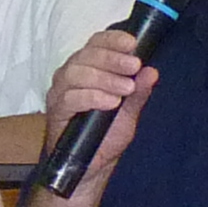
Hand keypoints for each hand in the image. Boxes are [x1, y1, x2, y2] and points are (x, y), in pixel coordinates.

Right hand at [39, 24, 158, 190]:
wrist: (93, 167)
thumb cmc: (106, 135)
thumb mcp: (129, 112)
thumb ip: (138, 92)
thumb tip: (151, 71)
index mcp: (88, 68)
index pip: (96, 43)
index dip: (113, 40)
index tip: (133, 44)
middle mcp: (71, 75)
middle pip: (87, 55)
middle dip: (113, 59)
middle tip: (134, 67)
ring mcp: (60, 92)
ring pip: (76, 72)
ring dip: (104, 78)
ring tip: (125, 89)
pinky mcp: (56, 110)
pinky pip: (70, 97)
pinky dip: (93, 97)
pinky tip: (111, 103)